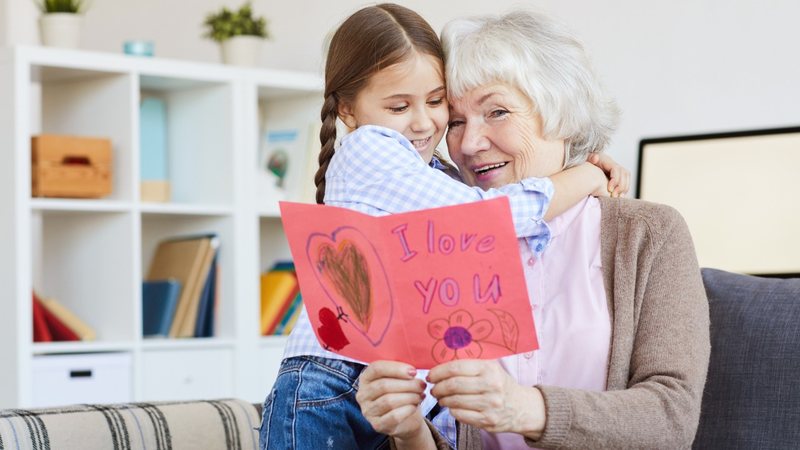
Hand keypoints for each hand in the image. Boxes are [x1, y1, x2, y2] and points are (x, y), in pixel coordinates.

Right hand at [356, 361, 428, 442]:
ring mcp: (368, 411)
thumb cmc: (401, 393)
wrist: (405, 418)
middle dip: (407, 384)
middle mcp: (362, 394)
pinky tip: (415, 406)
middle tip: (421, 385)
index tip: (413, 372)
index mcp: (365, 378)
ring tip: (420, 395)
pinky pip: (393, 416)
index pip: (376, 368)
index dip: (396, 368)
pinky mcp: (376, 425)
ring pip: (389, 401)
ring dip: (409, 397)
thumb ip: (401, 371)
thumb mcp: (398, 379)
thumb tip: (412, 370)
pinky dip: (408, 409)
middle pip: (383, 385)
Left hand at [428, 360, 545, 438]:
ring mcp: (490, 405)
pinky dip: (452, 411)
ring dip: (443, 400)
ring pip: (455, 402)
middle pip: (453, 386)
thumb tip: (439, 364)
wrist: (522, 407)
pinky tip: (452, 407)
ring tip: (441, 398)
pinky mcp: (488, 421)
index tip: (431, 375)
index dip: (438, 372)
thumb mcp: (490, 368)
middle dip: (438, 387)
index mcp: (489, 368)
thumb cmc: (500, 384)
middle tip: (433, 389)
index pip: (456, 368)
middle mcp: (491, 385)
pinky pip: (460, 415)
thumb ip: (469, 364)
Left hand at [588, 153, 629, 196]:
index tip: (609, 189)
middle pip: (624, 174)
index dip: (615, 179)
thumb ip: (590, 158)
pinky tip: (618, 196)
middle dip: (621, 186)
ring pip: (626, 178)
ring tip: (617, 197)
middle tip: (614, 196)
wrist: (585, 165)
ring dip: (624, 188)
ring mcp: (616, 170)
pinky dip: (623, 189)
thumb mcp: (585, 159)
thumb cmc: (583, 162)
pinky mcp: (617, 176)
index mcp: (607, 161)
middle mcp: (614, 164)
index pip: (616, 169)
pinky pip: (625, 182)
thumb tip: (595, 158)